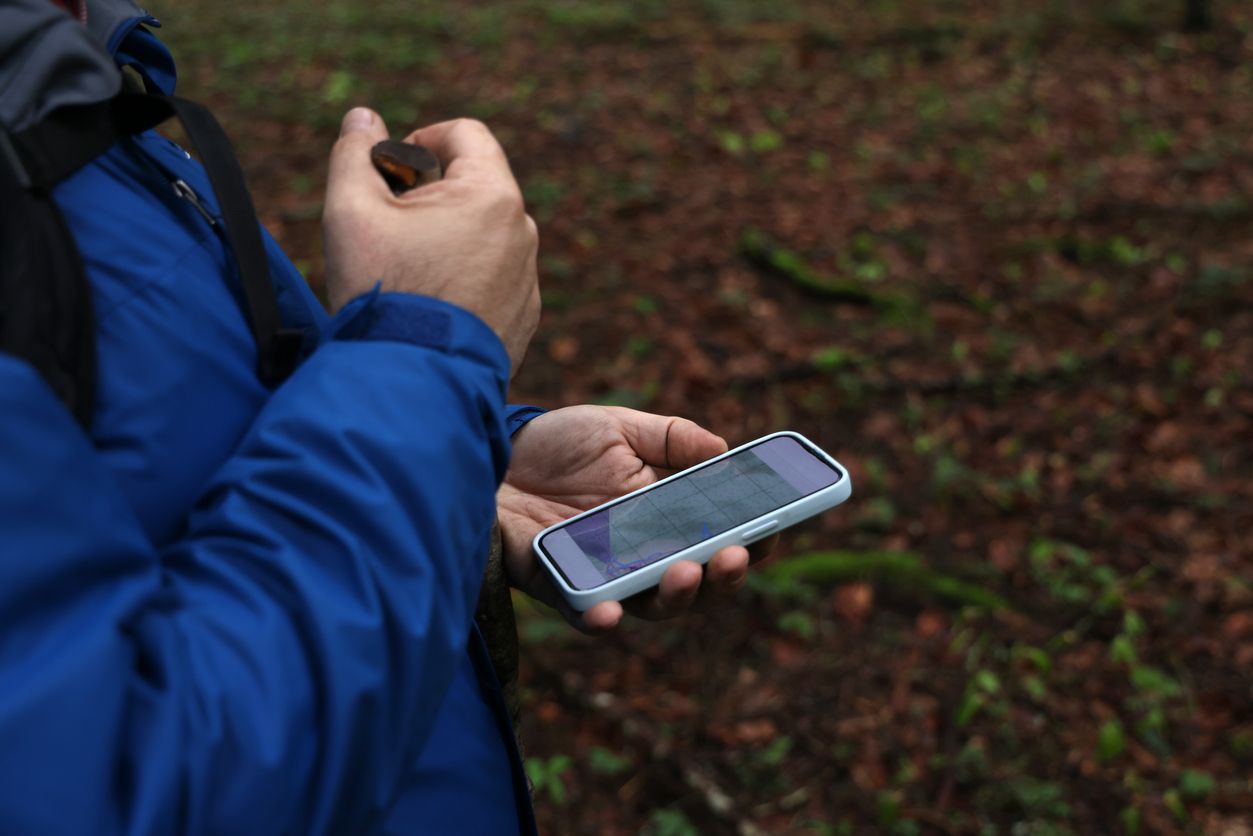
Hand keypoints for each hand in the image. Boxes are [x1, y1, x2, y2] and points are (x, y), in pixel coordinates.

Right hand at [322, 108, 540, 374]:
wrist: (417, 384)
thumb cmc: (384, 292)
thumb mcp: (352, 212)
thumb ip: (354, 154)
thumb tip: (363, 117)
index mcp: (492, 196)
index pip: (465, 133)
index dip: (422, 139)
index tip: (392, 171)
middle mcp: (522, 232)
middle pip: (475, 185)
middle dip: (430, 193)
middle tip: (389, 227)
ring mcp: (528, 279)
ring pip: (483, 235)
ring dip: (447, 238)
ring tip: (407, 273)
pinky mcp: (524, 318)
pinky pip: (492, 279)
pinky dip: (463, 280)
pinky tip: (428, 307)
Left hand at [498, 406, 777, 632]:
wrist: (486, 456)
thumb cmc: (555, 446)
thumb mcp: (617, 428)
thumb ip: (670, 437)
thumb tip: (722, 449)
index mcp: (667, 518)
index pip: (722, 538)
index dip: (754, 540)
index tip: (777, 529)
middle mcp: (644, 555)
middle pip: (700, 583)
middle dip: (724, 576)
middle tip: (733, 555)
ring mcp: (606, 577)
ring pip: (655, 605)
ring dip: (678, 596)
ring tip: (687, 572)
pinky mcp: (562, 589)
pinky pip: (588, 616)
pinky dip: (603, 619)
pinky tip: (613, 612)